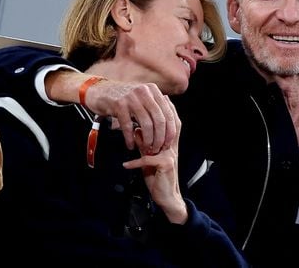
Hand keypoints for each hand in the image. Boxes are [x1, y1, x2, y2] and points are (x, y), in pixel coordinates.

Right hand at [46, 70, 177, 153]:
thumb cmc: (121, 97)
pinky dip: (130, 138)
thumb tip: (168, 125)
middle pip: (159, 119)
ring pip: (146, 124)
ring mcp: (131, 97)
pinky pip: (128, 126)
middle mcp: (144, 91)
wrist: (98, 90)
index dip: (170, 130)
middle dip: (160, 138)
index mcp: (153, 90)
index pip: (168, 113)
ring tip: (145, 148)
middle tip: (157, 148)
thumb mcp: (141, 97)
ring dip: (147, 140)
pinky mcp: (119, 104)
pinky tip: (130, 145)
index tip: (168, 143)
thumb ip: (153, 107)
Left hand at [122, 106, 187, 224]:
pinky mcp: (165, 164)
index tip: (149, 102)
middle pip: (163, 126)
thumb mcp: (149, 157)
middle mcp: (172, 146)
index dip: (160, 111)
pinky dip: (134, 163)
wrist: (167, 196)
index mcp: (170, 143)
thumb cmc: (157, 175)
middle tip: (137, 111)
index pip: (167, 122)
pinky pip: (147, 159)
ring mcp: (170, 154)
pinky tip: (126, 165)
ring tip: (130, 140)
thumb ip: (145, 143)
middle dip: (150, 119)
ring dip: (141, 141)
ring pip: (153, 141)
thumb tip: (136, 130)